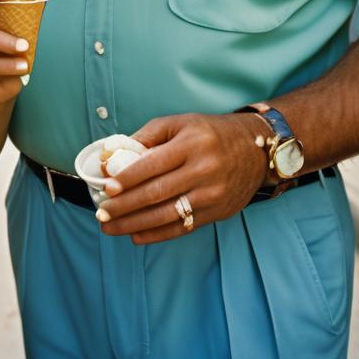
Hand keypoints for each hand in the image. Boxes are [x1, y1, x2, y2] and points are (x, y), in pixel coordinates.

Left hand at [95, 113, 267, 244]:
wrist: (256, 149)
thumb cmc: (210, 133)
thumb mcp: (179, 123)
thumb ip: (147, 137)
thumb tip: (113, 157)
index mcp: (191, 144)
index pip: (153, 164)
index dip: (127, 178)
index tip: (107, 188)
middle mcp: (203, 170)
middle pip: (157, 193)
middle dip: (125, 206)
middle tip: (102, 213)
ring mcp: (212, 194)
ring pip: (167, 214)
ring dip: (135, 224)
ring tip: (111, 227)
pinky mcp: (218, 212)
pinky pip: (183, 227)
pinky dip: (157, 234)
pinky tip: (136, 235)